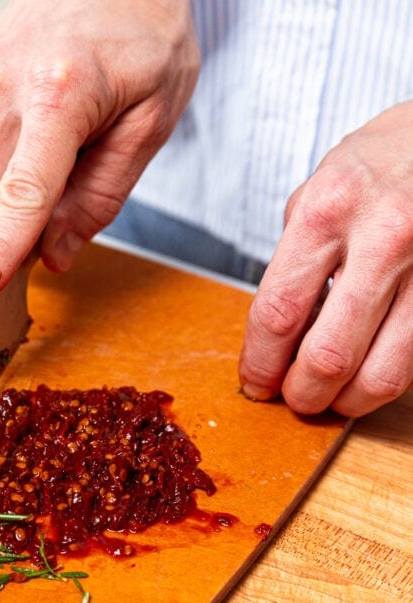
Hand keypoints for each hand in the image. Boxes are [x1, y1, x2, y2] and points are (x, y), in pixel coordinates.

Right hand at [0, 0, 199, 308]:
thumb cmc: (148, 34)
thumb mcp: (151, 123)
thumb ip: (102, 196)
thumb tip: (56, 254)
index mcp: (58, 94)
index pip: (22, 195)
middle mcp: (7, 84)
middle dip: (31, 215)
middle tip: (85, 175)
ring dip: (28, 180)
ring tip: (77, 131)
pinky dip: (22, 150)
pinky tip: (58, 111)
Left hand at [239, 100, 412, 417]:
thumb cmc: (387, 159)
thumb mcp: (322, 187)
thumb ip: (296, 258)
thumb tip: (277, 334)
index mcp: (328, 210)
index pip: (278, 314)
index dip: (261, 364)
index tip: (256, 384)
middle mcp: (382, 237)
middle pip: (328, 356)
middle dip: (303, 395)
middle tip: (296, 398)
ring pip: (382, 374)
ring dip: (349, 401)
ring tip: (336, 395)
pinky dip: (387, 377)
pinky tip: (372, 367)